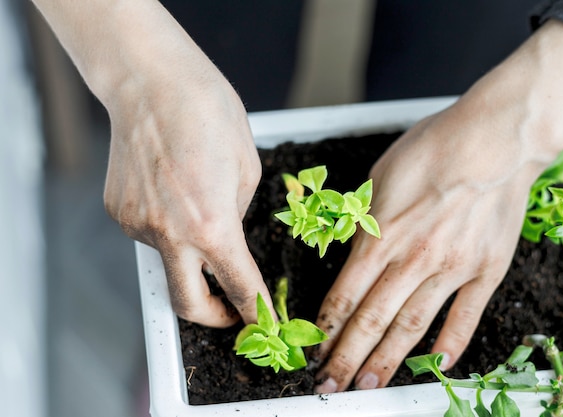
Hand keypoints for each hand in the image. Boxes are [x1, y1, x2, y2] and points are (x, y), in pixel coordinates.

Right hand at [103, 69, 272, 326]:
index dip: (255, 312)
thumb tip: (229, 239)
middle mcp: (169, 234)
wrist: (151, 82)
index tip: (262, 323)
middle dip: (212, 317)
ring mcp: (137, 225)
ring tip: (197, 204)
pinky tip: (173, 192)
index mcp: (212, 226)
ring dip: (189, 253)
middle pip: (187, 304)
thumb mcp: (247, 171)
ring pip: (168, 261)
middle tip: (229, 307)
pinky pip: (149, 234)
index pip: (239, 286)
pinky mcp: (119, 211)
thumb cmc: (207, 114)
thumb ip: (238, 216)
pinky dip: (167, 226)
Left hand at [312, 104, 537, 391]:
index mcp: (382, 235)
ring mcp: (452, 268)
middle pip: (372, 319)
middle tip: (328, 386)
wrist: (494, 139)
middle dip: (346, 357)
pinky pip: (465, 317)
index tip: (313, 350)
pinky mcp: (486, 271)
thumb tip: (351, 253)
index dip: (326, 328)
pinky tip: (434, 366)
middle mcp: (413, 259)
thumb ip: (363, 222)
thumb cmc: (433, 148)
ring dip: (387, 361)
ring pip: (412, 327)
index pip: (345, 295)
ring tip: (368, 386)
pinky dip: (450, 345)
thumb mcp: (379, 177)